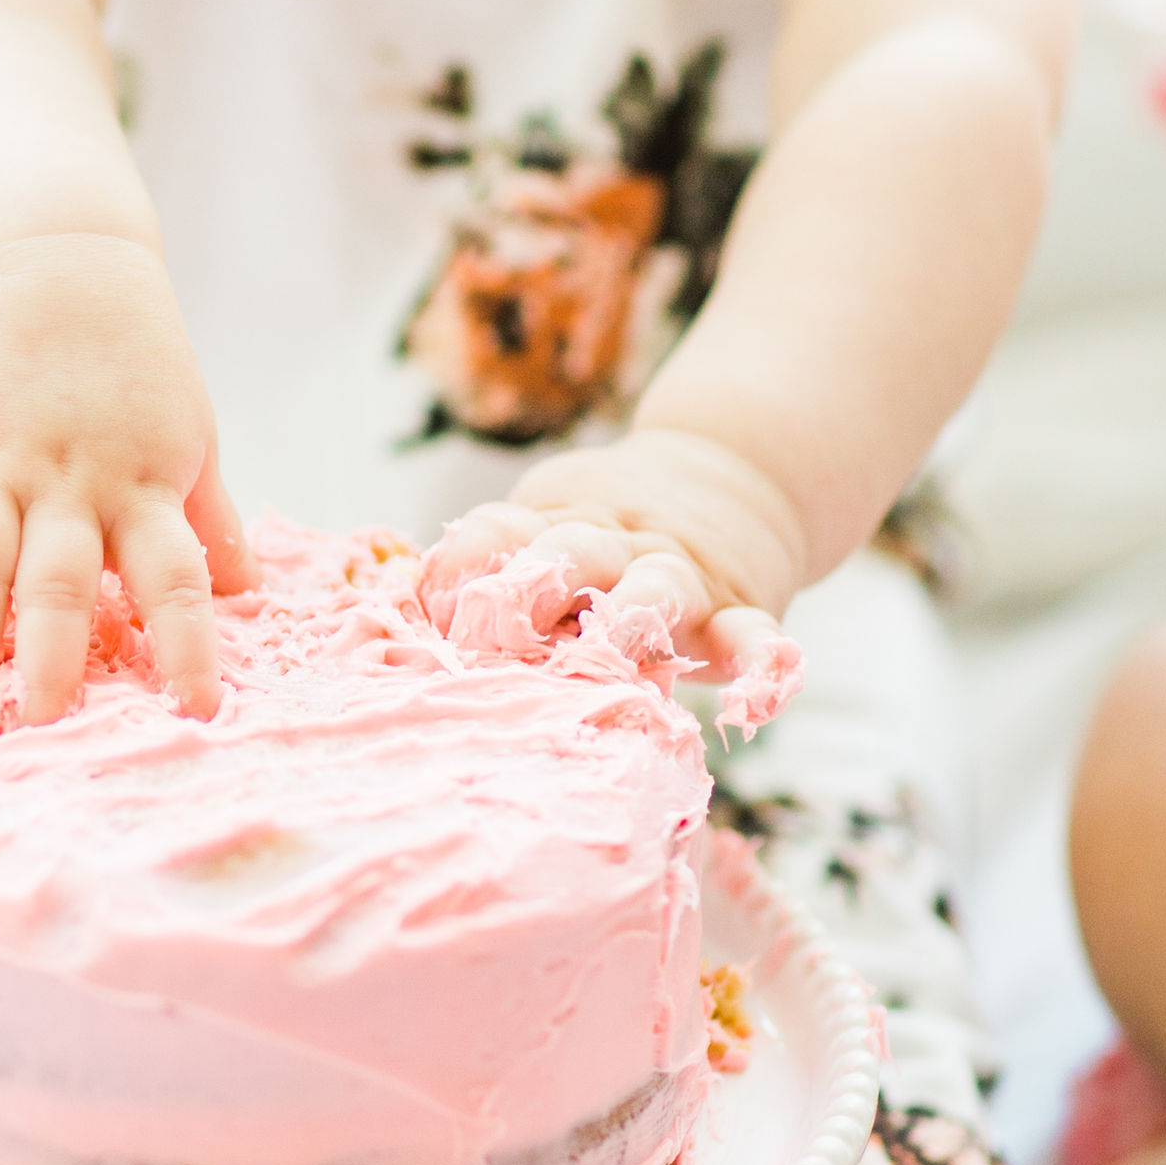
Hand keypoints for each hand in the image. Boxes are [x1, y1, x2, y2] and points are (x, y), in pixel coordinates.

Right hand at [0, 233, 253, 722]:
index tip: (196, 710)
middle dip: (49, 660)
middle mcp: (66, 481)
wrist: (47, 261)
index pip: (176, 577)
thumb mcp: (189, 431)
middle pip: (58, 582)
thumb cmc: (130, 364)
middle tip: (39, 728)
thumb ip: (208, 517)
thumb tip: (253, 596)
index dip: (186, 644)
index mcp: (141, 484)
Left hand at [419, 425, 804, 695]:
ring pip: (656, 589)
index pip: (499, 533)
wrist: (736, 472)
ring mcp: (680, 575)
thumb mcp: (549, 516)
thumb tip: (406, 617)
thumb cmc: (606, 526)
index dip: (464, 566)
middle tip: (497, 636)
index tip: (432, 609)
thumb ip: (491, 562)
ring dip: (631, 617)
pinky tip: (757, 692)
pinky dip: (760, 662)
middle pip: (570, 555)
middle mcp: (614, 545)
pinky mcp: (740, 606)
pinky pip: (751, 634)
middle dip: (534, 590)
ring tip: (613, 647)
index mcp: (554, 524)